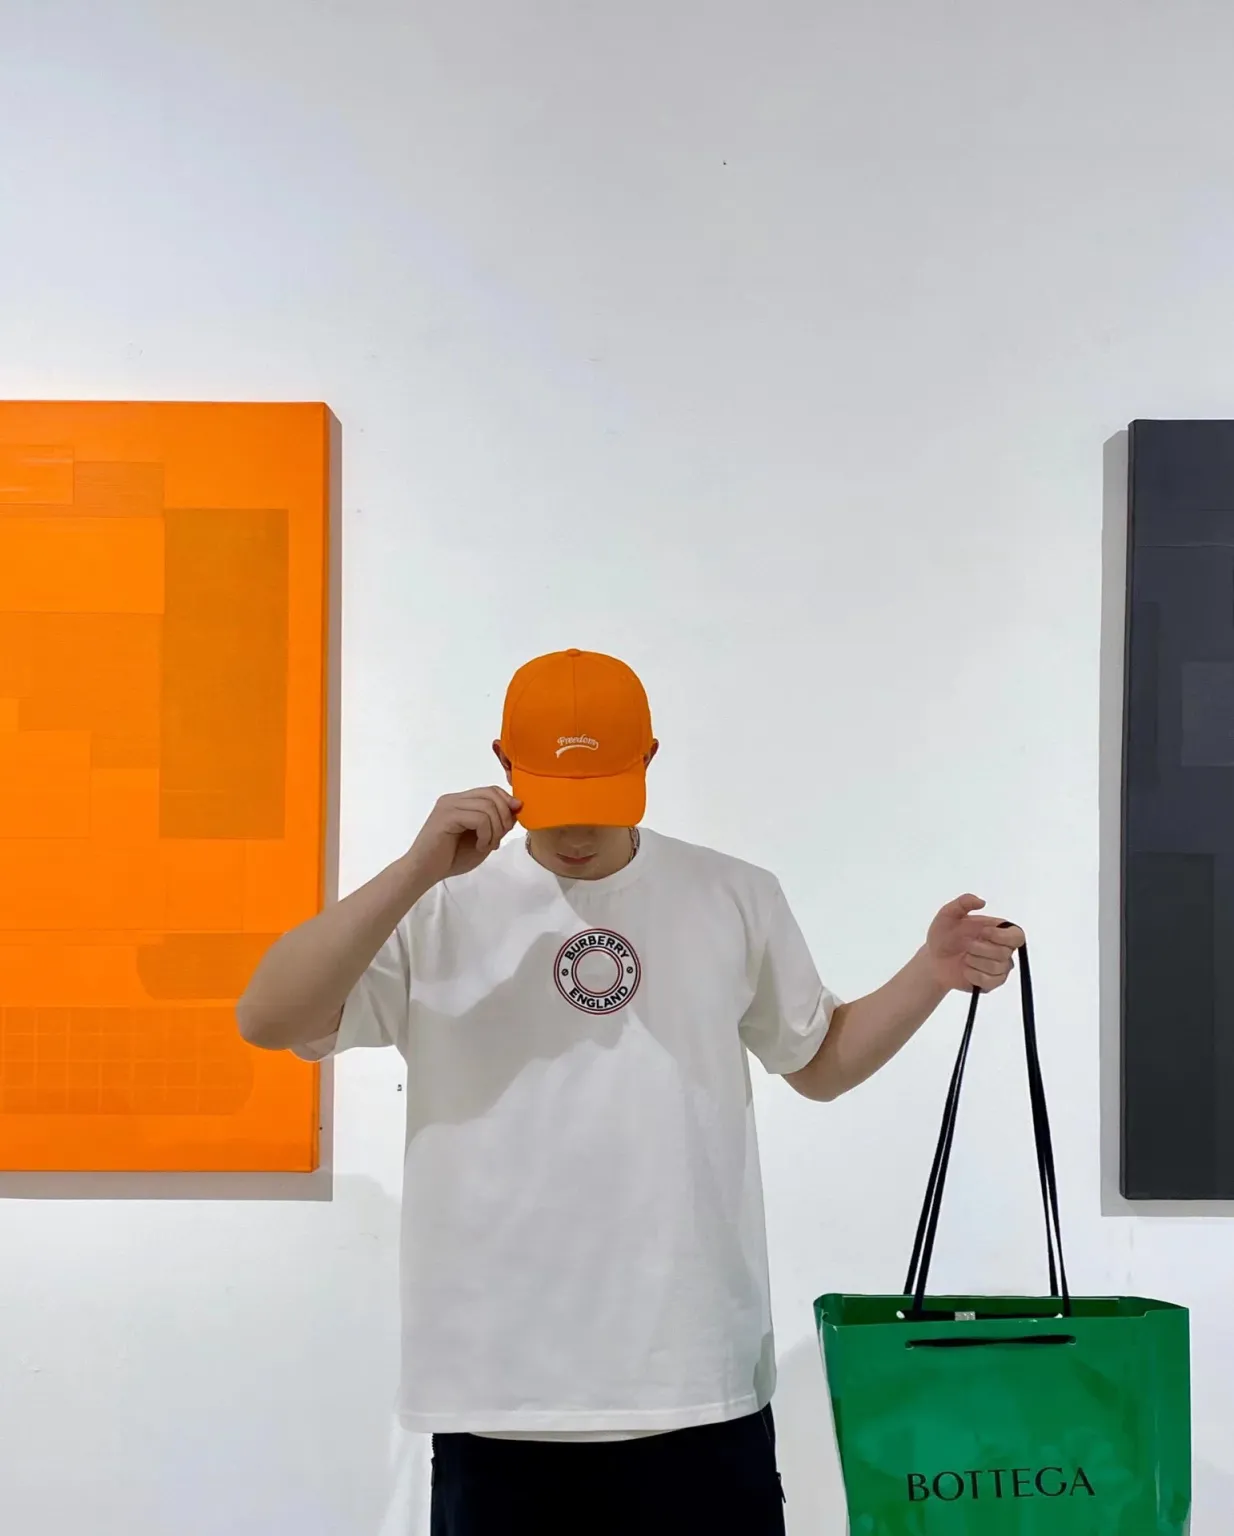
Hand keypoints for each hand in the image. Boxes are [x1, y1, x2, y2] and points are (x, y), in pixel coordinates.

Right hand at [406, 787, 521, 885]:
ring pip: (488, 807)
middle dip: (504, 817)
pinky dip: (486, 834)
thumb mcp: (483, 839)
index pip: (491, 791)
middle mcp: (454, 799)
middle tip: (498, 839)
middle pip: (492, 794)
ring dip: (495, 829)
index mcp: (461, 802)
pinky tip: (480, 846)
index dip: (507, 803)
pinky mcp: (446, 816)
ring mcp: (449, 805)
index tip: (511, 824)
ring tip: (487, 845)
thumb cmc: (451, 859)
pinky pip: (479, 818)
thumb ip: (497, 824)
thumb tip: (516, 808)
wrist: (424, 872)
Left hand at [924, 895, 1024, 993]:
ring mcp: (998, 968)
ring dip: (975, 962)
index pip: (1017, 935)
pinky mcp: (991, 983)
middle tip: (967, 946)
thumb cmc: (943, 936)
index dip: (1002, 936)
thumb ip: (963, 903)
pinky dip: (974, 975)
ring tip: (964, 958)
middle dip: (982, 949)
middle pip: (1006, 953)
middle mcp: (1002, 949)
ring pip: (998, 968)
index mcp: (997, 931)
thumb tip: (982, 902)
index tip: (982, 933)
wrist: (933, 960)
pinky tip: (965, 970)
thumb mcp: (947, 915)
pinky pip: (991, 982)